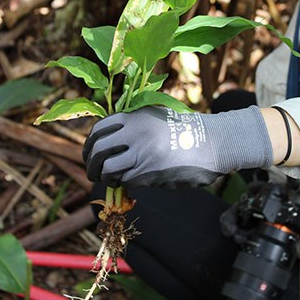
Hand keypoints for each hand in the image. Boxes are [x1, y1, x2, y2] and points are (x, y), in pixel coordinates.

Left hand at [83, 105, 272, 188]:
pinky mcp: (149, 173)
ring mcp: (141, 153)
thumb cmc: (182, 130)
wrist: (209, 142)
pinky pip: (125, 180)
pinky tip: (128, 182)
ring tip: (110, 179)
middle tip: (92, 172)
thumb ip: (132, 124)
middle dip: (91, 164)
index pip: (98, 130)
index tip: (90, 153)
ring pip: (107, 168)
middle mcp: (134, 133)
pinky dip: (122, 183)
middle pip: (98, 150)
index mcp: (134, 117)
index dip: (90, 144)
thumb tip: (107, 140)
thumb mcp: (155, 116)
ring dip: (104, 177)